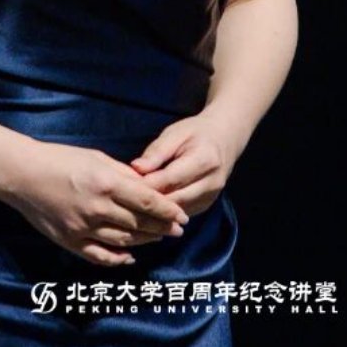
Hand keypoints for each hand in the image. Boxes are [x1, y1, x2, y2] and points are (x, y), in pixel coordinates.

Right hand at [0, 140, 188, 266]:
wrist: (23, 174)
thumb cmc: (61, 159)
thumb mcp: (97, 158)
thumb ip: (124, 174)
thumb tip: (148, 187)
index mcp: (106, 183)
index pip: (147, 202)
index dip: (168, 211)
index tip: (182, 217)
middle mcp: (97, 208)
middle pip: (139, 223)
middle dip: (162, 228)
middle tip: (177, 230)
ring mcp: (83, 227)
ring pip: (124, 241)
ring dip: (144, 241)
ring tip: (157, 238)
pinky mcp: (69, 241)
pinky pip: (99, 256)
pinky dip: (117, 258)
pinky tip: (129, 256)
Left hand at [128, 111, 247, 218]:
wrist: (224, 139)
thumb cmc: (195, 133)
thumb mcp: (175, 133)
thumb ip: (156, 152)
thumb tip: (135, 168)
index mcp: (204, 160)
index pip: (170, 179)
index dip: (145, 185)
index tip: (123, 186)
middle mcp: (211, 182)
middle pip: (174, 200)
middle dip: (148, 203)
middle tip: (123, 202)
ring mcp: (211, 197)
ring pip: (177, 212)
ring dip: (155, 211)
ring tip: (132, 207)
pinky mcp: (207, 205)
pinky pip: (181, 214)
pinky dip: (165, 214)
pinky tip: (148, 209)